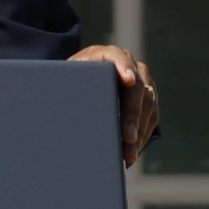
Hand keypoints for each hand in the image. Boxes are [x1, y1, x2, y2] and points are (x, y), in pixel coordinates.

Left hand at [69, 44, 158, 165]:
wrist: (82, 81)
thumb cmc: (69, 81)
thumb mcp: (65, 79)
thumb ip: (64, 84)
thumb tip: (57, 102)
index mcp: (103, 55)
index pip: (115, 56)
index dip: (122, 66)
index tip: (128, 80)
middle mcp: (128, 64)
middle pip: (135, 88)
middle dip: (132, 115)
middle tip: (127, 137)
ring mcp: (143, 79)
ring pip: (147, 105)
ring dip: (139, 132)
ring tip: (129, 153)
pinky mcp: (149, 95)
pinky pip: (151, 116)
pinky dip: (143, 135)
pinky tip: (133, 150)